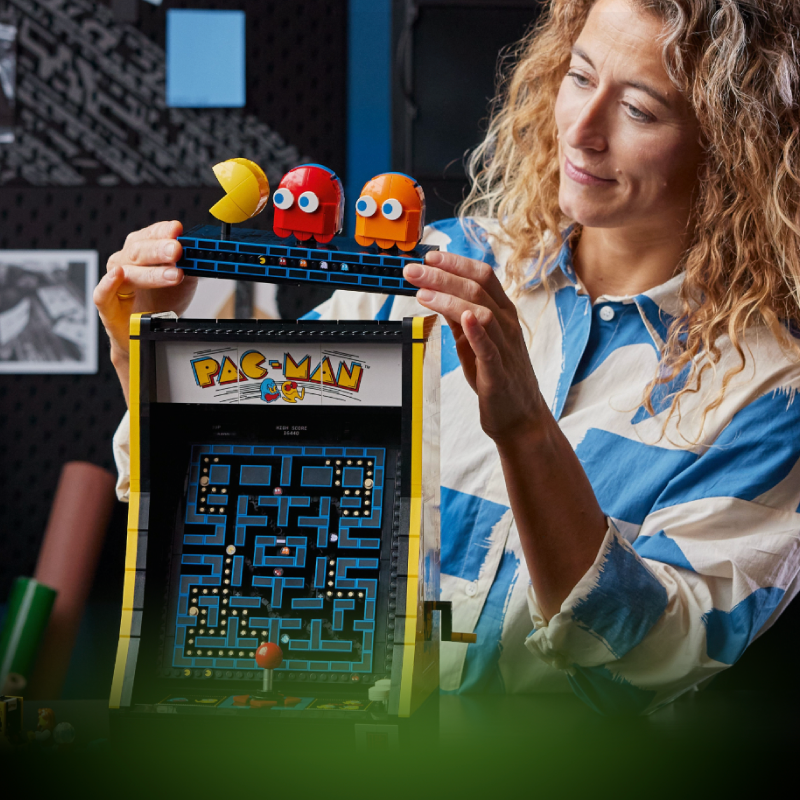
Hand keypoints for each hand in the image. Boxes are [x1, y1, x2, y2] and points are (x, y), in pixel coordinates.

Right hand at [93, 221, 196, 364]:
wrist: (146, 329)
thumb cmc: (162, 302)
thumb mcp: (182, 280)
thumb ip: (187, 266)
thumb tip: (197, 254)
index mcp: (142, 251)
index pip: (151, 235)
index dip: (163, 231)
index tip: (177, 230)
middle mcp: (125, 262)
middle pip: (139, 251)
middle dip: (160, 250)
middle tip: (177, 250)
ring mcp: (114, 281)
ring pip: (127, 270)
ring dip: (150, 272)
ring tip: (172, 274)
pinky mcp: (106, 303)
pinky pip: (102, 293)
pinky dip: (109, 283)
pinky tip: (118, 275)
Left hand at [403, 251, 546, 442]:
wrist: (520, 415)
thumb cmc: (498, 377)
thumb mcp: (473, 342)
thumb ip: (459, 319)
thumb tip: (436, 295)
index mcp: (502, 313)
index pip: (482, 276)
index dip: (455, 263)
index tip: (429, 257)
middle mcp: (506, 324)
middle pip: (477, 288)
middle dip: (442, 275)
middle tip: (414, 271)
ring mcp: (505, 347)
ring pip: (481, 311)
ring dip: (450, 298)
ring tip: (423, 293)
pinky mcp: (498, 371)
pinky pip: (489, 347)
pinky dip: (476, 330)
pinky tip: (462, 317)